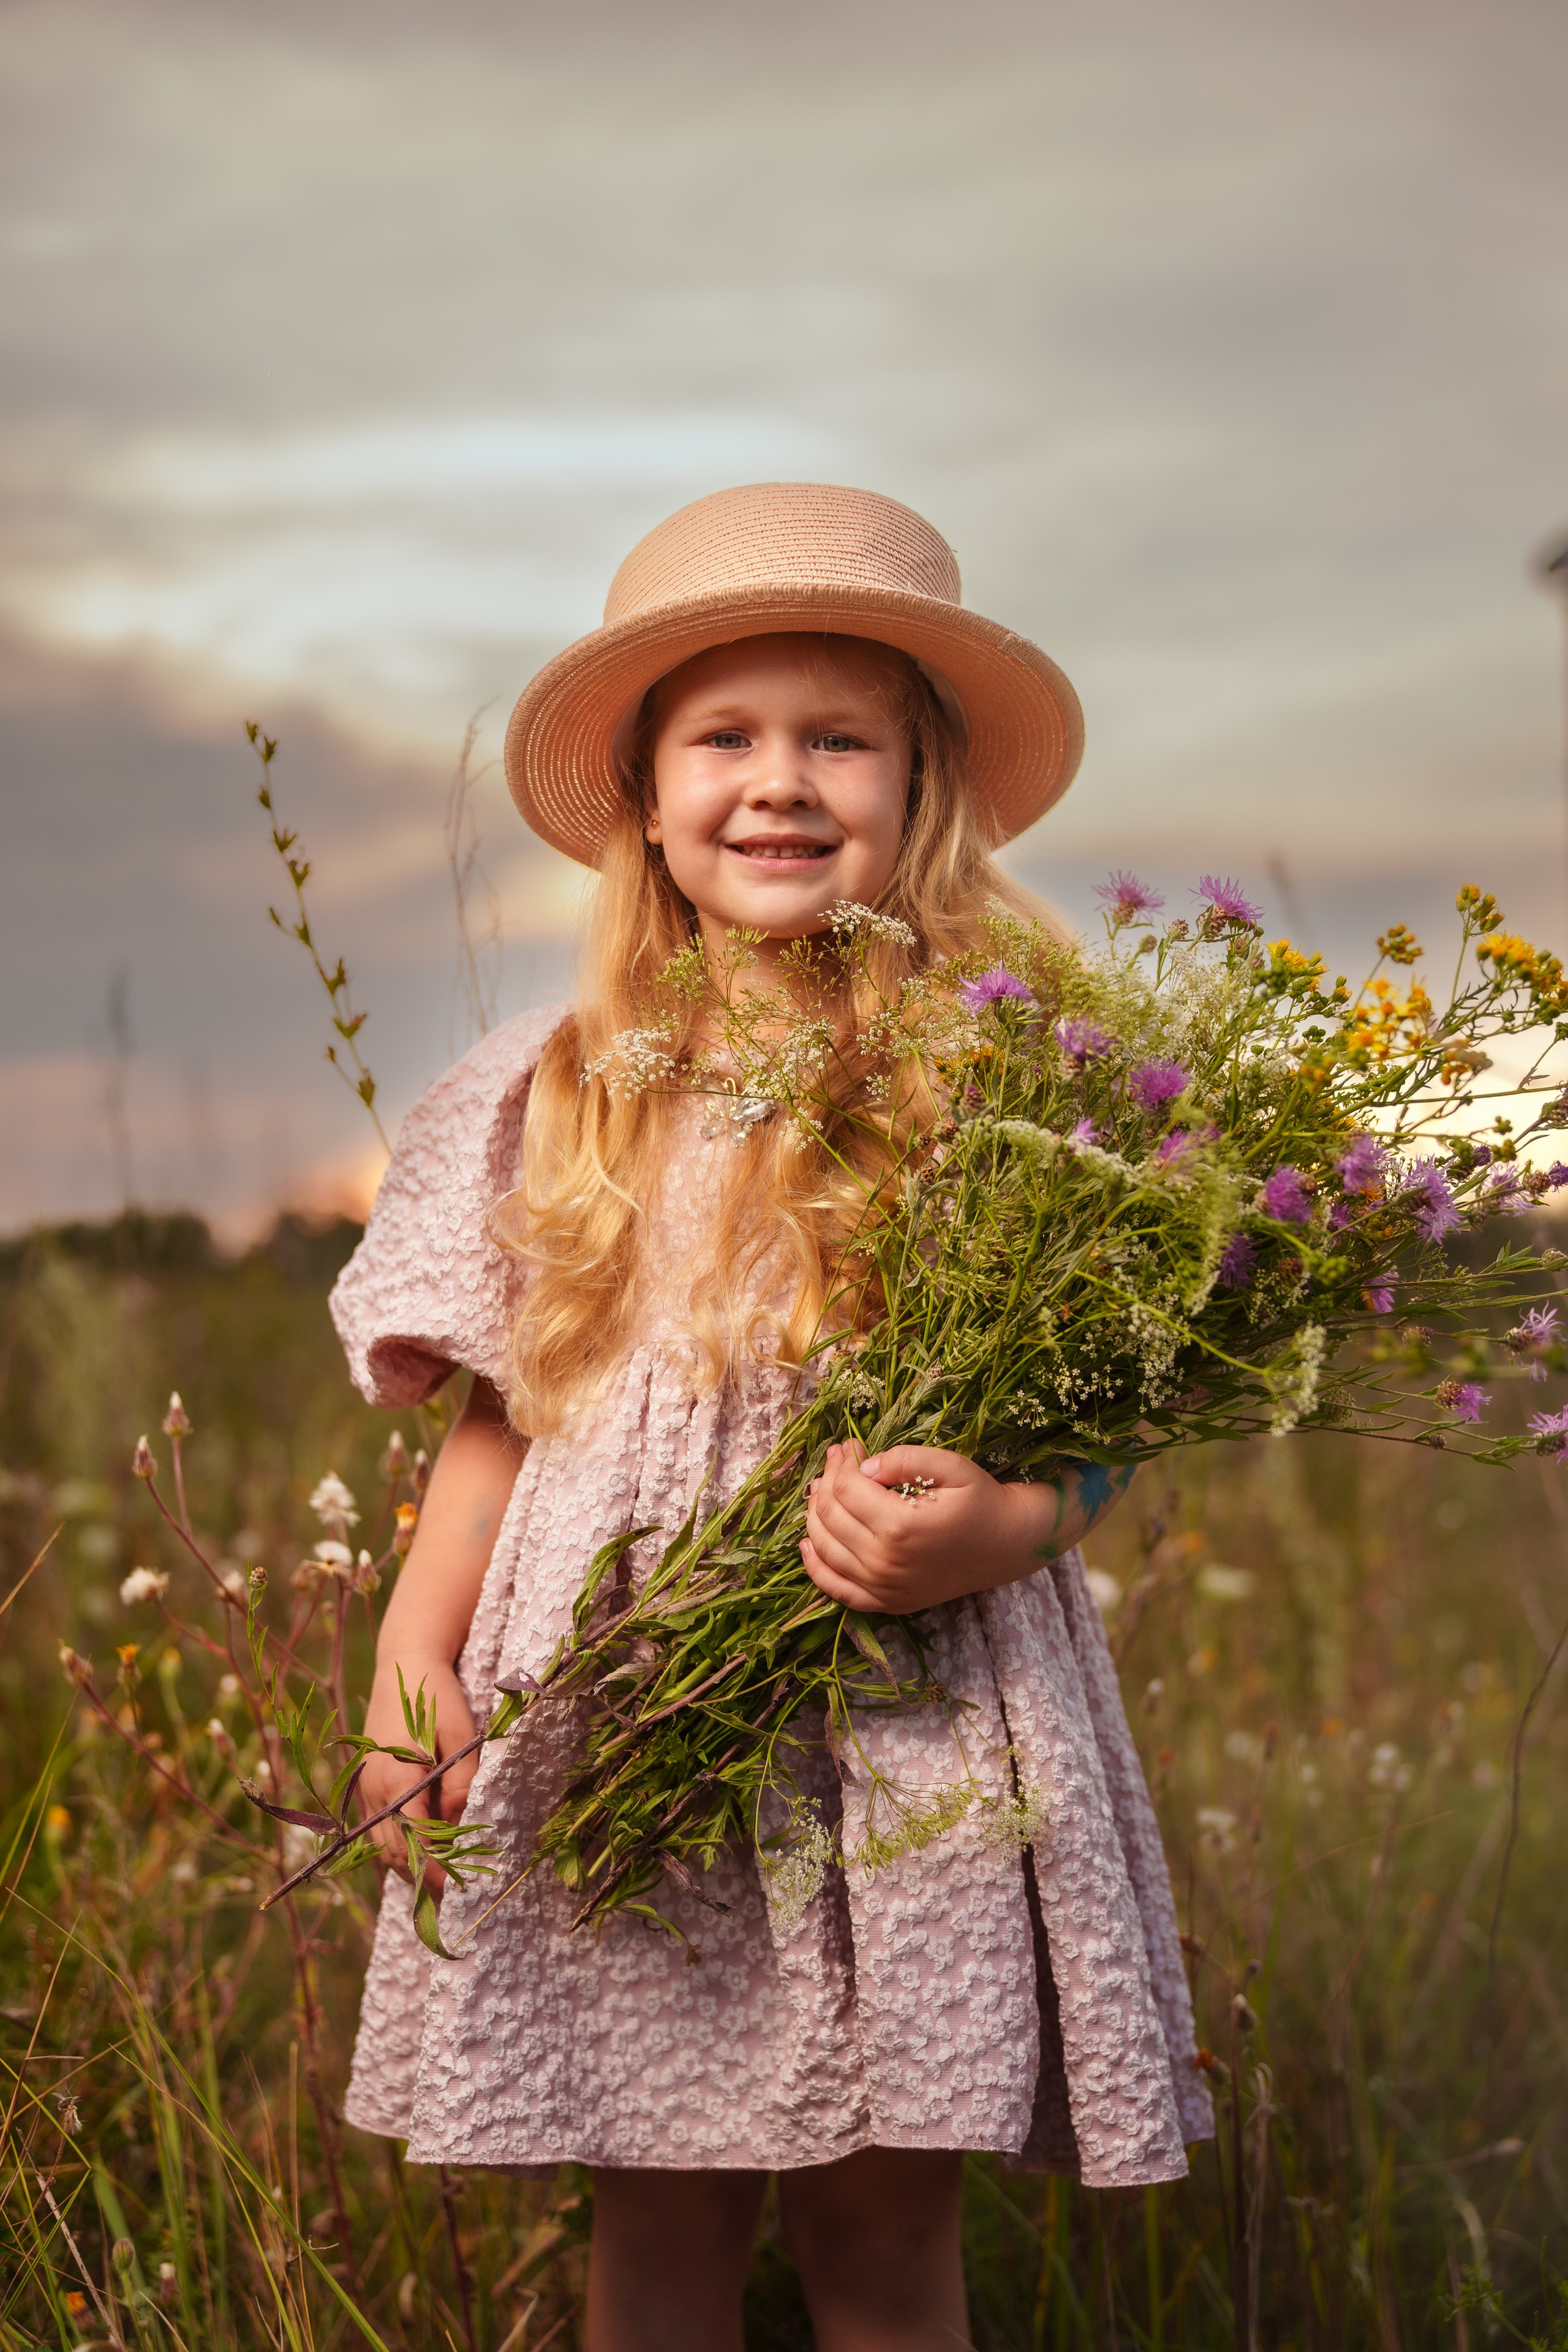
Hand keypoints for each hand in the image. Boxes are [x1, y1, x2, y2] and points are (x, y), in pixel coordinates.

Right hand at [357, 1655, 478, 1884]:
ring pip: (379, 1845)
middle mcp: (373, 1791)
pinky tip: (420, 1850)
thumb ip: (462, 1781)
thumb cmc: (437, 1698)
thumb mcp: (460, 1735)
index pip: (414, 1841)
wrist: (404, 1666)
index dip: (433, 1869)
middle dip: (420, 1876)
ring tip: (439, 1878)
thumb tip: (460, 1822)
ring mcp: (364, 1790)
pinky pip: (375, 1830)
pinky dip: (394, 1846)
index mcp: (397, 1781)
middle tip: (451, 1894)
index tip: (455, 1890)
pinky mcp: (364, 1786)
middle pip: (392, 1852)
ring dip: (406, 1865)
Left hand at [801, 1442, 1131, 1615]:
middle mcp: (885, 1562)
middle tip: (838, 1461)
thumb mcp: (951, 1466)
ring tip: (824, 1489)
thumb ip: (904, 1459)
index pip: (846, 1487)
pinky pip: (835, 1588)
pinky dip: (815, 1564)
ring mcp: (883, 1588)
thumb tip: (863, 1467)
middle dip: (827, 1480)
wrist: (1007, 1546)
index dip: (841, 1462)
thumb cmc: (980, 1501)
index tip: (849, 1445)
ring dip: (815, 1514)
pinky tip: (808, 1541)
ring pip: (824, 1547)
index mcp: (900, 1526)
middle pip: (829, 1514)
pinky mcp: (886, 1603)